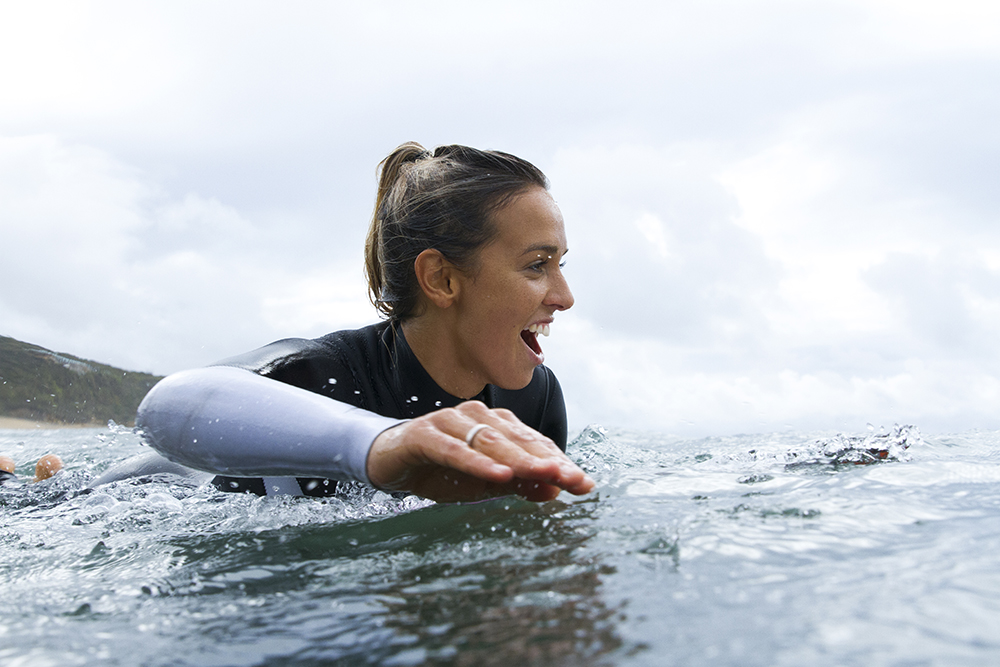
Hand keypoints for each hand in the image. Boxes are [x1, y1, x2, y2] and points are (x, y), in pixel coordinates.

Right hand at [365, 401, 593, 502]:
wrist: (388, 462)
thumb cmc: (440, 470)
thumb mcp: (483, 484)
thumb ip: (518, 484)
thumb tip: (556, 490)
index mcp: (496, 425)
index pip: (534, 445)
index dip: (560, 463)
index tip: (584, 484)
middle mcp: (477, 417)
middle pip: (518, 441)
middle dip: (549, 462)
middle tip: (573, 480)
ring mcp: (450, 422)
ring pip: (491, 442)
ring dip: (520, 460)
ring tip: (546, 475)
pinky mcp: (425, 434)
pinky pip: (455, 449)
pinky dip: (477, 463)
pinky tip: (498, 476)